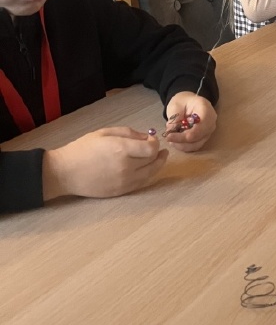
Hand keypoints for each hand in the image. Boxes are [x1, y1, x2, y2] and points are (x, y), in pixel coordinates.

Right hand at [42, 127, 168, 200]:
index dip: (155, 142)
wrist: (65, 172)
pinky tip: (147, 169)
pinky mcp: (120, 191)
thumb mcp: (105, 132)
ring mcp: (124, 181)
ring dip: (157, 166)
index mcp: (122, 149)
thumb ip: (129, 133)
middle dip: (158, 153)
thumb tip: (147, 137)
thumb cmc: (83, 148)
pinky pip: (140, 184)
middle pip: (152, 161)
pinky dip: (147, 176)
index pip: (151, 148)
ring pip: (150, 174)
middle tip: (160, 149)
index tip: (152, 139)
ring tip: (160, 158)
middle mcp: (126, 167)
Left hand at [164, 93, 216, 151]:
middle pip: (198, 138)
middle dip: (182, 141)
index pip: (199, 128)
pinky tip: (176, 141)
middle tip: (168, 138)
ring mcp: (209, 130)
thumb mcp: (175, 105)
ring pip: (197, 144)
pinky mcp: (204, 137)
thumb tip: (171, 133)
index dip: (184, 136)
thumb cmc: (183, 101)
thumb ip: (174, 119)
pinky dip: (184, 146)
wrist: (189, 102)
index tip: (169, 136)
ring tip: (171, 140)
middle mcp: (211, 122)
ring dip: (182, 145)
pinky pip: (195, 145)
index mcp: (205, 109)